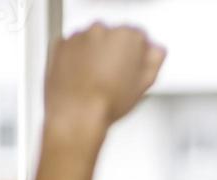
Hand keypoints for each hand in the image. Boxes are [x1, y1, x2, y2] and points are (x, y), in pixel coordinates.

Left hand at [44, 24, 165, 132]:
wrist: (76, 113)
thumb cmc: (108, 102)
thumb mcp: (144, 83)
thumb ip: (155, 60)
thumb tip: (155, 51)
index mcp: (127, 36)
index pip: (139, 35)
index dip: (140, 53)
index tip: (136, 65)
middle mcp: (102, 29)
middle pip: (115, 35)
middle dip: (117, 52)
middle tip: (117, 76)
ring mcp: (79, 36)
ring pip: (94, 40)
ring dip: (97, 54)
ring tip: (98, 80)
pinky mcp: (61, 44)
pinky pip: (74, 47)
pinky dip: (78, 57)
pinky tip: (84, 77)